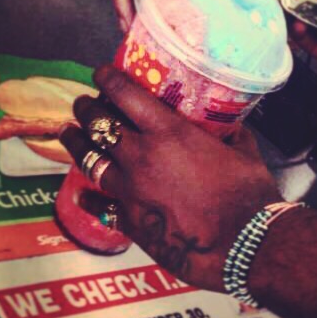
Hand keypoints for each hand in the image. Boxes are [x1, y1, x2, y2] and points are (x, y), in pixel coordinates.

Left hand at [59, 65, 280, 290]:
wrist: (244, 244)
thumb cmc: (248, 194)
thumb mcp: (243, 151)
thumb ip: (230, 135)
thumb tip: (229, 128)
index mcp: (169, 132)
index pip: (126, 95)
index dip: (108, 79)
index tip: (100, 73)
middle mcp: (142, 156)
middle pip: (98, 125)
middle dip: (86, 109)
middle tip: (82, 103)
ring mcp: (131, 190)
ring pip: (89, 160)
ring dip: (75, 143)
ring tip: (68, 133)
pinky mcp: (130, 221)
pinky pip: (100, 205)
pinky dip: (89, 198)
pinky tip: (81, 196)